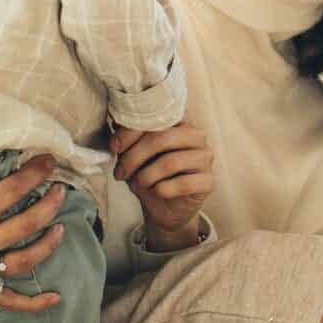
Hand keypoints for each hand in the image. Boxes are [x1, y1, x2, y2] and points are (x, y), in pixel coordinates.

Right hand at [0, 152, 64, 311]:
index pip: (12, 191)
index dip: (35, 173)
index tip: (48, 162)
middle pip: (27, 224)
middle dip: (50, 204)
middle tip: (60, 191)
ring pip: (25, 262)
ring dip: (49, 244)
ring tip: (60, 228)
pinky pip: (9, 301)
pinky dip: (34, 303)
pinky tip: (55, 298)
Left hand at [112, 122, 213, 247]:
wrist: (163, 206)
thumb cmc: (148, 173)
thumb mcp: (133, 152)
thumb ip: (128, 136)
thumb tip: (116, 125)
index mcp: (179, 120)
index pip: (155, 116)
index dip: (130, 131)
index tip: (114, 147)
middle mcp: (196, 134)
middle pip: (161, 138)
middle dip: (134, 157)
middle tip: (120, 172)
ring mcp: (205, 157)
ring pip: (171, 162)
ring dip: (146, 176)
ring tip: (137, 184)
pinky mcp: (208, 181)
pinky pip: (184, 183)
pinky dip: (164, 189)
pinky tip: (157, 191)